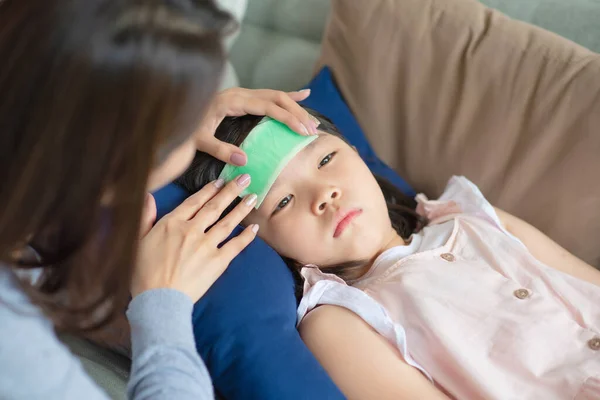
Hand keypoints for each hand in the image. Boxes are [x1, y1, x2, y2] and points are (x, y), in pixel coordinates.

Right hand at [132, 176, 257, 301]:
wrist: (157, 300)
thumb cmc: (143, 273)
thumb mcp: (138, 240)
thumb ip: (145, 216)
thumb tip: (147, 195)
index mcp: (172, 223)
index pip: (194, 201)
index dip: (209, 189)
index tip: (220, 180)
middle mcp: (192, 230)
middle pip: (215, 206)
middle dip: (231, 190)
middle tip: (245, 178)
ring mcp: (207, 245)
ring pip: (228, 222)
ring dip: (242, 208)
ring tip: (253, 196)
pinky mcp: (218, 262)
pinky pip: (236, 245)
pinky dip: (247, 236)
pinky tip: (255, 227)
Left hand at [195, 88, 318, 165]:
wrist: (173, 108)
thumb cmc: (185, 126)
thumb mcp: (198, 140)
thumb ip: (220, 149)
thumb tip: (245, 159)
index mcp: (231, 100)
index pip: (268, 106)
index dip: (288, 117)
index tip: (303, 130)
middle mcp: (239, 93)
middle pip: (277, 98)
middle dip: (297, 113)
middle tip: (312, 130)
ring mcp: (242, 93)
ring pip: (276, 96)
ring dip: (296, 107)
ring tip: (312, 121)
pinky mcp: (243, 97)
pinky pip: (270, 95)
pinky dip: (288, 96)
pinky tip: (304, 95)